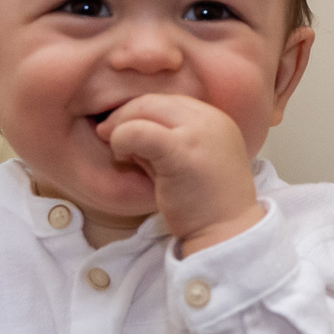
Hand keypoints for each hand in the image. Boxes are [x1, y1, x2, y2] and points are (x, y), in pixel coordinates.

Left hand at [97, 94, 265, 253]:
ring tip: (120, 154)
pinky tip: (122, 157)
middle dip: (123, 115)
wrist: (227, 233)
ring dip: (121, 127)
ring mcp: (198, 132)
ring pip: (144, 108)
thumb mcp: (188, 163)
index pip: (168, 101)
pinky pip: (138, 131)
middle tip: (106, 135)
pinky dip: (122, 139)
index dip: (139, 112)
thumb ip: (164, 140)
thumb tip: (126, 127)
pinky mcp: (181, 150)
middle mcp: (210, 119)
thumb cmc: (206, 206)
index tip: (124, 132)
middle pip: (154, 100)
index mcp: (215, 119)